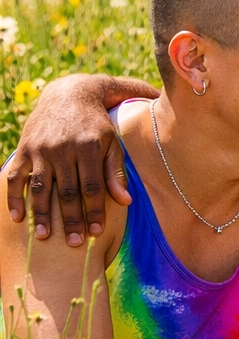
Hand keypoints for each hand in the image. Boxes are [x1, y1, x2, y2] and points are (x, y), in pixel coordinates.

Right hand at [7, 75, 131, 244]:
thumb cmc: (97, 125)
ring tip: (44, 237)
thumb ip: (116, 172)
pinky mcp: (24, 148)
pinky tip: (16, 217)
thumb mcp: (113, 144)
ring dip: (41, 213)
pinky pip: (16, 176)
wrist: (69, 95)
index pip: (91, 187)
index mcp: (89, 147)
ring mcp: (40, 149)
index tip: (96, 232)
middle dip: (70, 219)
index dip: (93, 211)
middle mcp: (63, 149)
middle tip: (74, 243)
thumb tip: (125, 202)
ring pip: (40, 187)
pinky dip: (13, 197)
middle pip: (66, 190)